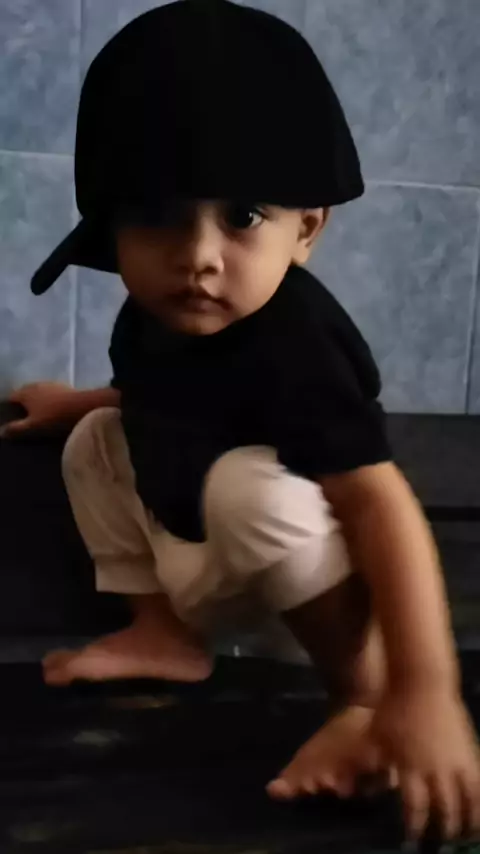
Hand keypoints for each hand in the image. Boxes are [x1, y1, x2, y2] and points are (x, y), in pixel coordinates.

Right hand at [1, 382, 78, 437]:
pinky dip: (49, 399)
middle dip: (22, 402)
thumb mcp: (32, 426)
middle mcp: (36, 384)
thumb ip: (16, 429)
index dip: (9, 407)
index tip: (9, 417)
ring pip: (39, 391)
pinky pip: (52, 393)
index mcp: (25, 393)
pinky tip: (54, 408)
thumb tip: (0, 432)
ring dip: (37, 399)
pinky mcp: (64, 387)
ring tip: (38, 412)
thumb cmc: (54, 418)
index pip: (11, 397)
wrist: (82, 407)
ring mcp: (51, 384)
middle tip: (23, 416)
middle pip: (24, 392)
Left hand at [371, 688, 479, 841]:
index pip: (415, 807)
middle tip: (441, 841)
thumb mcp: (376, 737)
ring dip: (469, 819)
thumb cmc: (393, 707)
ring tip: (468, 833)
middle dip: (443, 828)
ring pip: (469, 799)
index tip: (412, 840)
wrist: (421, 681)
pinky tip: (479, 808)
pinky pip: (479, 781)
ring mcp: (455, 759)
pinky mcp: (469, 748)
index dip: (416, 828)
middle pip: (444, 808)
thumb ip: (374, 763)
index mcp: (409, 765)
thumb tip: (365, 785)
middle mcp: (435, 767)